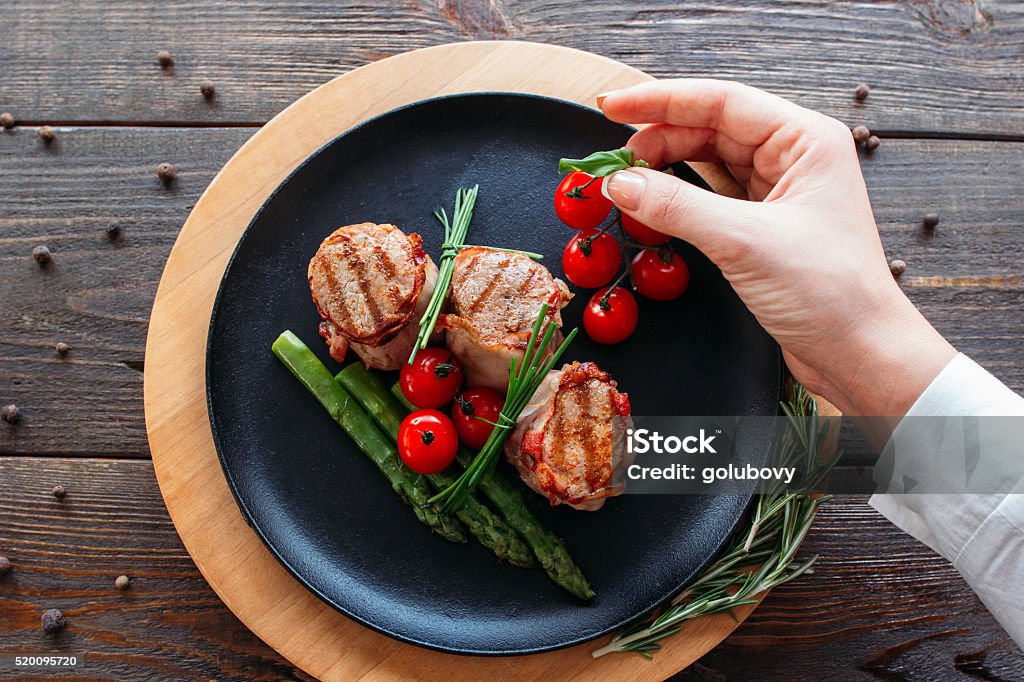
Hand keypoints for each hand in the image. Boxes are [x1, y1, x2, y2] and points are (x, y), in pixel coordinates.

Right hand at [598, 79, 955, 416]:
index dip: (661, 100)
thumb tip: (620, 184)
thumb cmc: (829, 293)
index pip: (721, 102)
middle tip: (611, 161)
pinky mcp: (763, 227)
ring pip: (708, 164)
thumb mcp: (744, 242)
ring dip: (665, 169)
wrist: (860, 354)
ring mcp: (778, 193)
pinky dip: (678, 200)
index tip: (612, 106)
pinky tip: (650, 204)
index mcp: (805, 141)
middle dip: (658, 139)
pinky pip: (711, 198)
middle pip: (710, 129)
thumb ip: (677, 207)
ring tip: (623, 181)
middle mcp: (793, 159)